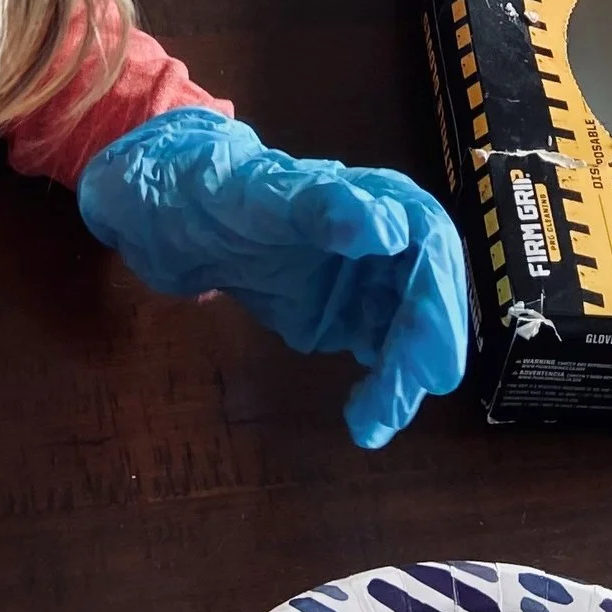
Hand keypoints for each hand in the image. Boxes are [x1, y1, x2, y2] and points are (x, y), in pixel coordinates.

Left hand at [77, 109, 468, 447]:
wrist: (171, 211)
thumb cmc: (218, 188)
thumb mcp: (261, 194)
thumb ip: (323, 206)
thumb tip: (389, 230)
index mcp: (376, 197)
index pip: (429, 244)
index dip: (440, 297)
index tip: (432, 350)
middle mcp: (383, 243)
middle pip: (424, 295)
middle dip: (419, 349)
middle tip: (399, 401)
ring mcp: (363, 283)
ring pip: (404, 332)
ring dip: (400, 378)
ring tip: (374, 423)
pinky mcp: (342, 317)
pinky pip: (376, 354)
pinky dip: (378, 388)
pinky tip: (364, 418)